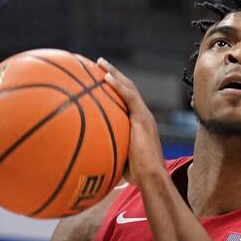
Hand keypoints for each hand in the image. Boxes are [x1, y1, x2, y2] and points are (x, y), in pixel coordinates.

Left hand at [97, 57, 166, 186]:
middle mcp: (143, 116)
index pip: (127, 101)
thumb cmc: (137, 176)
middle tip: (99, 65)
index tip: (101, 82)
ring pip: (129, 87)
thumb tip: (88, 158)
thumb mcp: (120, 161)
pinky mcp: (143, 118)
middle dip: (113, 75)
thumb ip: (108, 153)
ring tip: (100, 63)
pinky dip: (117, 85)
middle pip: (128, 89)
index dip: (115, 90)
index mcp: (139, 125)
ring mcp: (144, 116)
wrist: (152, 177)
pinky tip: (104, 77)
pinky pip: (129, 96)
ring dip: (113, 73)